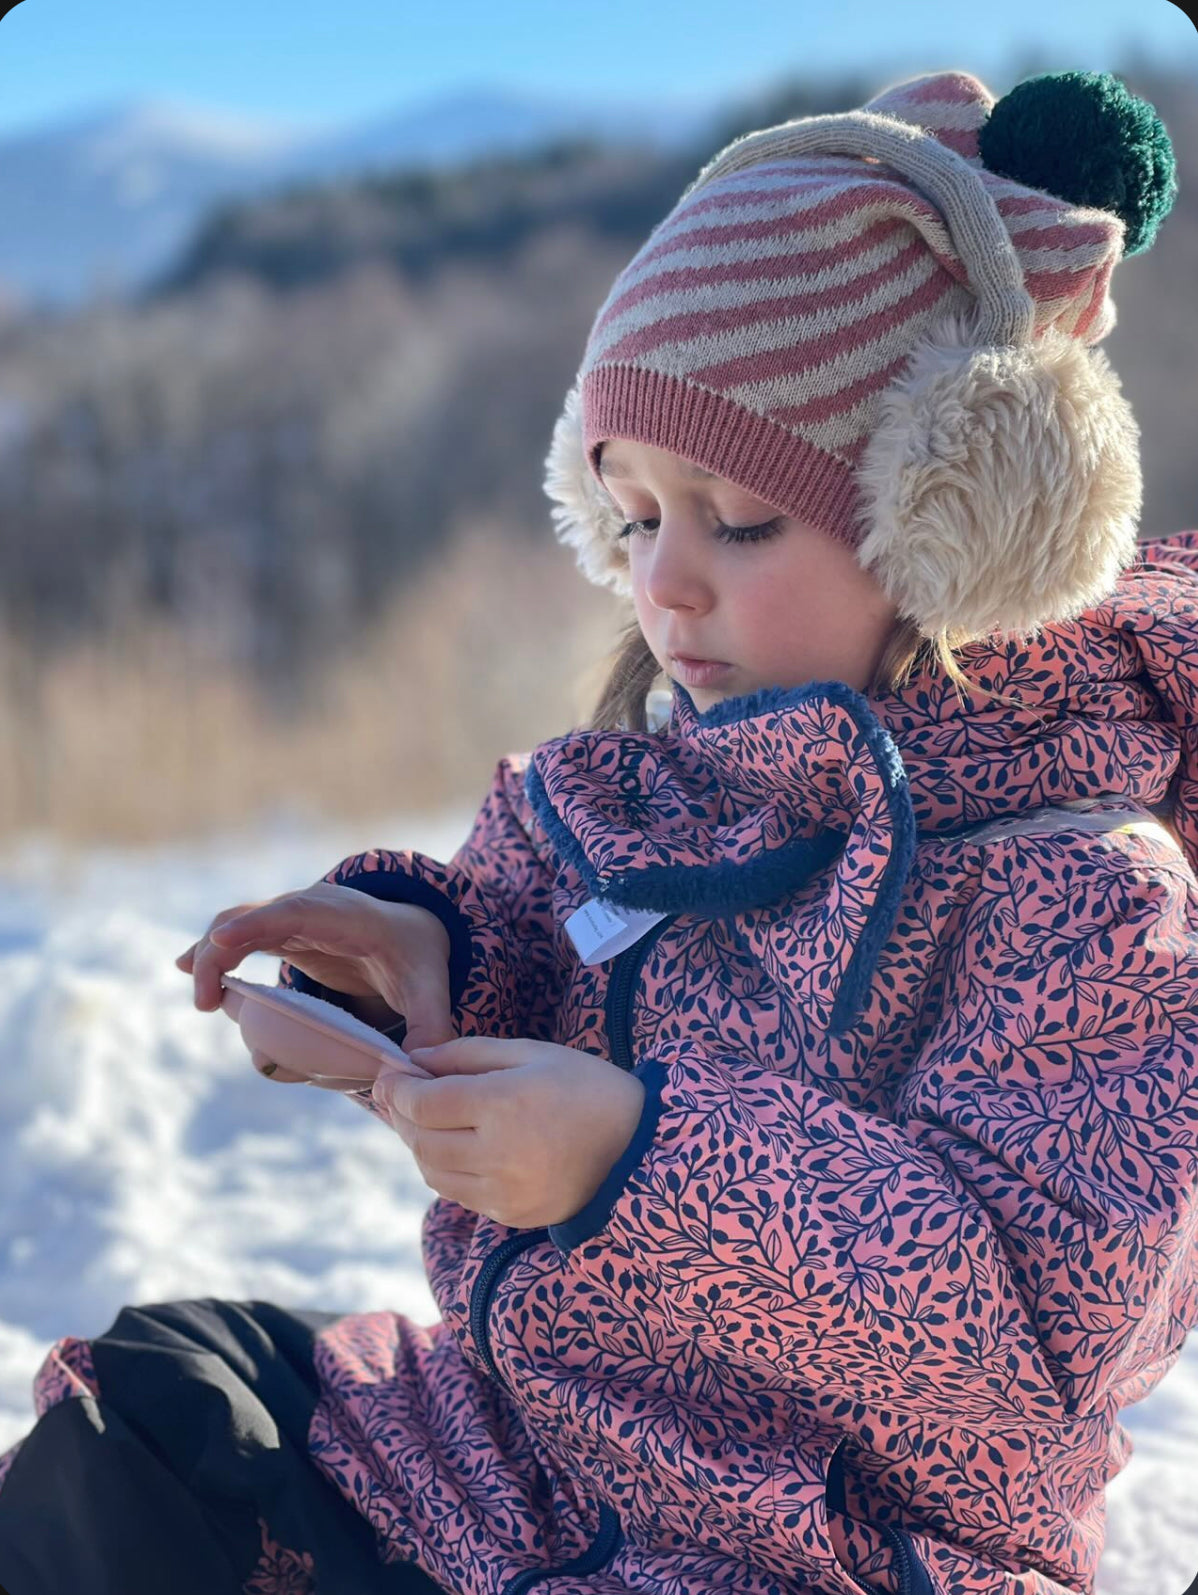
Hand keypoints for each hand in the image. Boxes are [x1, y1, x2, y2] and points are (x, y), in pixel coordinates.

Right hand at [174, 884, 457, 1077]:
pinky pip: (239, 939)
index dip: (258, 924)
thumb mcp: (432, 987)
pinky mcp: (280, 937)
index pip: (299, 912)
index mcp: (350, 917)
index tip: (221, 941)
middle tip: (208, 1003)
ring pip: (238, 925)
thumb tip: (420, 1066)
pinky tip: (188, 971)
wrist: (413, 933)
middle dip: (222, 951)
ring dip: (211, 957)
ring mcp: (291, 921)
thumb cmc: (419, 957)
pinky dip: (213, 954)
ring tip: (204, 1002)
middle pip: (255, 918)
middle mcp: (313, 910)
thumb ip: (431, 1024)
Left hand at [373, 1037, 645, 1229]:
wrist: (639, 1148)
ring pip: (432, 1172)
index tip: (389, 1072)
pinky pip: (458, 1193)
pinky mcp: (511, 1215)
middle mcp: (498, 1154)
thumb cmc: (586, 1088)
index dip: (397, 1087)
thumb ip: (467, 1054)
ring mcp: (504, 1192)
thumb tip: (415, 1060)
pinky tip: (456, 1146)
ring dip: (418, 1145)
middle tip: (397, 1093)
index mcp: (505, 1104)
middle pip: (420, 1140)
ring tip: (424, 1119)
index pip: (424, 1103)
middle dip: (401, 1115)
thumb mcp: (531, 1053)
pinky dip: (446, 1168)